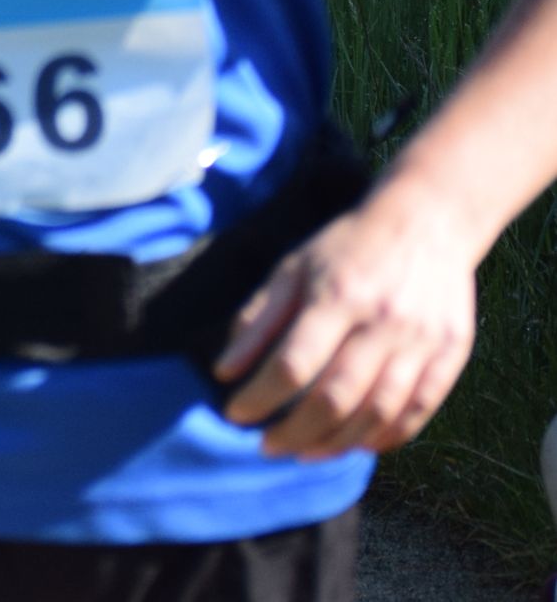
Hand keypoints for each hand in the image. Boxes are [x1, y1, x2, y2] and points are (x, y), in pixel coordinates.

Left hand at [215, 186, 482, 457]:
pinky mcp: (451, 355)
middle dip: (295, 431)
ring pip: (378, 413)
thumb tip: (224, 372)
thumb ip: (257, 320)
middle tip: (267, 447)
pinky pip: (418, 411)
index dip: (260, 397)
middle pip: (336, 397)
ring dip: (337, 444)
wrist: (426, 222)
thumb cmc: (345, 247)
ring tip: (304, 453)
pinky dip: (385, 437)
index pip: (293, 363)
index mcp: (336, 296)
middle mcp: (382, 323)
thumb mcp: (290, 269)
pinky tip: (355, 445)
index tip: (234, 414)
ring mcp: (422, 342)